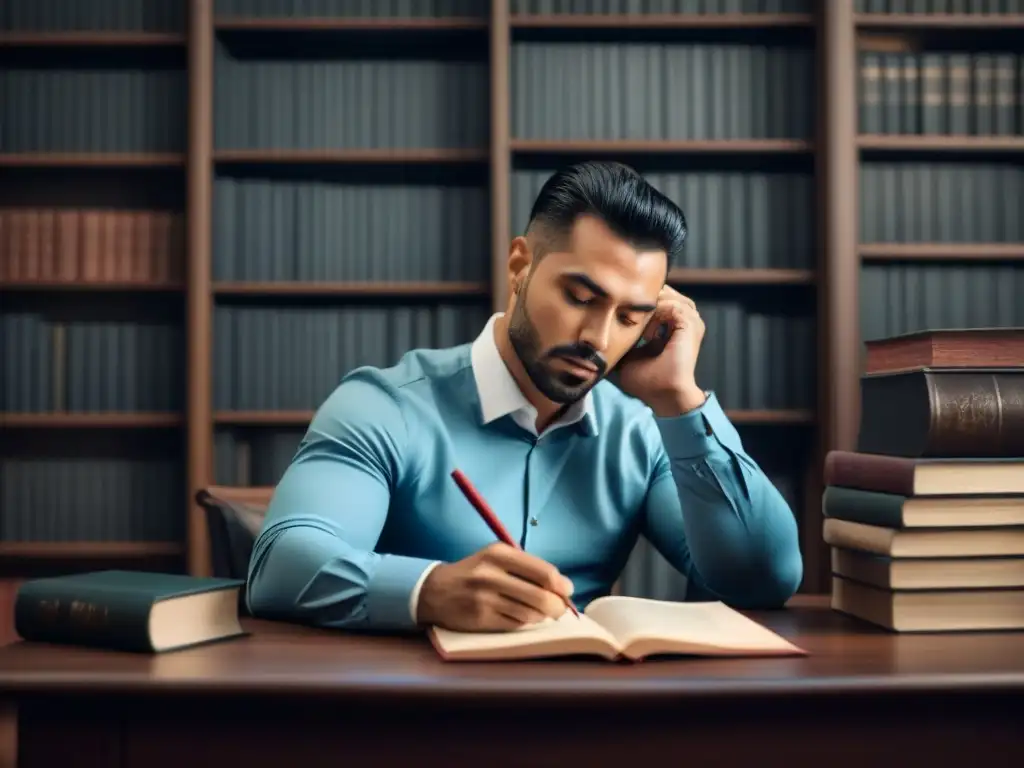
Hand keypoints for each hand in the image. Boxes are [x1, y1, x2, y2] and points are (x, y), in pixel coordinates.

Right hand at [416, 543, 573, 630]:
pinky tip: (521, 616)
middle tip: (560, 609)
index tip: (567, 591)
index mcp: (499, 553)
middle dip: (558, 606)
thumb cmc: (474, 573)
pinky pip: (516, 624)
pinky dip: (525, 622)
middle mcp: (491, 574)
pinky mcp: (481, 619)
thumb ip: (527, 568)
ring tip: (539, 612)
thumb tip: (563, 586)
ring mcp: (485, 598)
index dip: (562, 585)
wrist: (435, 591)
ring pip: (531, 613)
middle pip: (541, 596)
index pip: (544, 572)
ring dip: (542, 616)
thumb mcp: (496, 559)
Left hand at [616, 286, 706, 415]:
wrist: (665, 396)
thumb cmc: (647, 382)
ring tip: (637, 328)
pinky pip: (671, 305)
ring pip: (667, 296)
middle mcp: (686, 320)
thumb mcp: (628, 355)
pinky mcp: (690, 325)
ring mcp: (691, 321)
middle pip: (664, 292)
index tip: (620, 315)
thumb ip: (622, 339)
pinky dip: (655, 316)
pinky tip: (646, 335)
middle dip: (643, 301)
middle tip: (625, 315)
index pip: (658, 298)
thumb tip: (596, 334)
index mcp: (675, 325)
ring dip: (648, 308)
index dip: (638, 303)